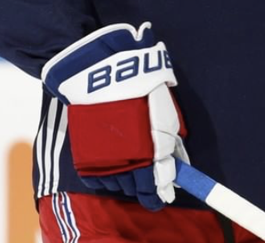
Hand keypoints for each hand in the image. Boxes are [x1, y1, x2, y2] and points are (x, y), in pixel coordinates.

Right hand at [41, 22, 187, 209]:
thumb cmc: (138, 79)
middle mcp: (127, 153)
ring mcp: (105, 154)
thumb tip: (179, 152)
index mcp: (150, 140)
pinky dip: (107, 181)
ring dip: (129, 187)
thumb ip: (170, 129)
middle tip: (155, 197)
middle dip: (148, 193)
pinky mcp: (86, 151)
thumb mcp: (163, 102)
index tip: (168, 192)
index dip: (164, 187)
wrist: (97, 68)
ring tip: (137, 187)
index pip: (160, 176)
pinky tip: (115, 178)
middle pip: (139, 186)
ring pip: (119, 184)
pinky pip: (98, 177)